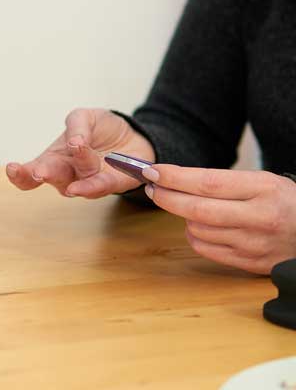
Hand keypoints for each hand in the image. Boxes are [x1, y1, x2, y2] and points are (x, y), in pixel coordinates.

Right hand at [6, 108, 154, 197]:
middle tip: (39, 171)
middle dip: (44, 174)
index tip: (12, 168)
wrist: (132, 135)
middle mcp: (66, 174)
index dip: (19, 174)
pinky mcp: (109, 185)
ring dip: (75, 170)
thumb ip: (77, 126)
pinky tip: (84, 185)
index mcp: (53, 158)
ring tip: (78, 152)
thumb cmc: (100, 129)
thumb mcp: (85, 117)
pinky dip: (92, 186)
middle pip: (50, 178)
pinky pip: (100, 188)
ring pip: (76, 183)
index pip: (30, 172)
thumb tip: (73, 141)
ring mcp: (86, 182)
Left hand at [143, 165, 295, 274]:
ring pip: (198, 229)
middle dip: (167, 197)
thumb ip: (223, 182)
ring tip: (186, 205)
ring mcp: (255, 244)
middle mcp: (260, 217)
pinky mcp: (250, 263)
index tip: (153, 172)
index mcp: (264, 189)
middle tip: (152, 188)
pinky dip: (194, 235)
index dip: (175, 178)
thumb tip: (174, 179)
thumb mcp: (263, 181)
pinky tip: (199, 226)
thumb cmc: (286, 202)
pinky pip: (206, 249)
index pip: (208, 183)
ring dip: (183, 216)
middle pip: (197, 209)